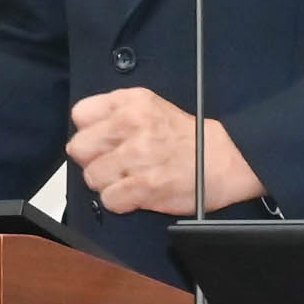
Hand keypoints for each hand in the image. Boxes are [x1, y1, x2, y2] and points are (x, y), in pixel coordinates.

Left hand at [65, 86, 262, 217]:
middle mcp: (131, 124)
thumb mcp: (151, 106)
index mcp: (131, 101)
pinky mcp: (144, 186)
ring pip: (91, 177)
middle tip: (112, 165)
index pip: (80, 114)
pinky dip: (119, 202)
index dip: (89, 132)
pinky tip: (135, 195)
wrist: (225, 159)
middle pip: (79, 148)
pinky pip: (109, 200)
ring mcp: (137, 155)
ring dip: (107, 184)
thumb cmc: (188, 137)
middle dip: (92, 160)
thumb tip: (86, 133)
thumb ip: (117, 113)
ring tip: (128, 180)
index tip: (102, 142)